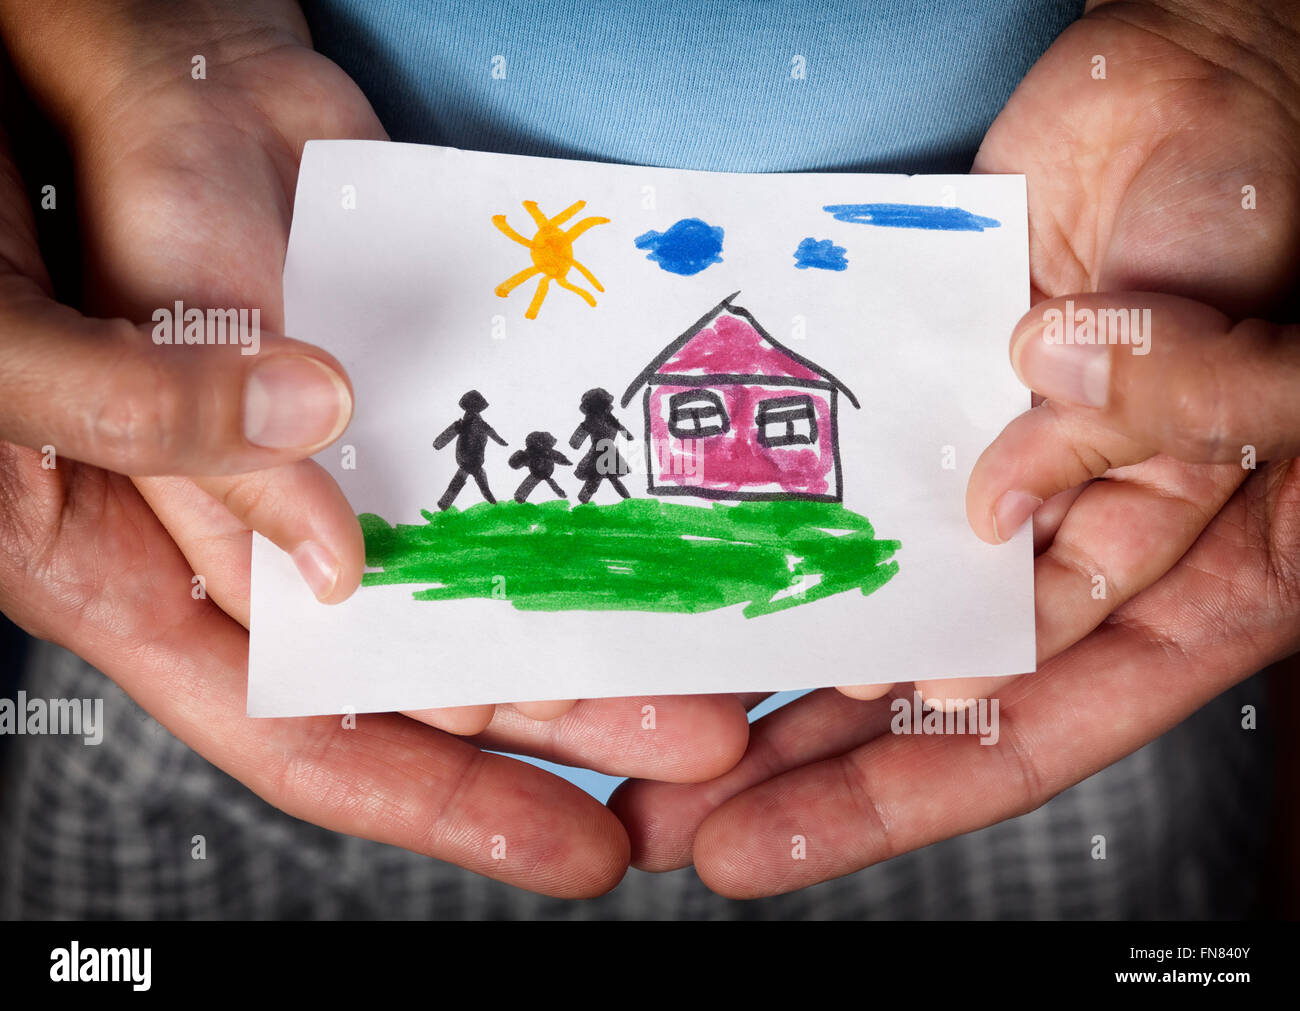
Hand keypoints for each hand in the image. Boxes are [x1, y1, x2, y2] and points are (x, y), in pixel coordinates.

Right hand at [0, 3, 749, 893]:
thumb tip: (332, 560)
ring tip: (695, 645)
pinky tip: (639, 522)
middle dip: (557, 711)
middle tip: (689, 737)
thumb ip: (174, 449)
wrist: (122, 66)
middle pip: (420, 669)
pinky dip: (555, 493)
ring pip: (468, 571)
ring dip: (578, 611)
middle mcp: (257, 539)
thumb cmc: (28, 225)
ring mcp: (335, 460)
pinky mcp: (389, 384)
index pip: (311, 736)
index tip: (577, 845)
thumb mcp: (40, 353)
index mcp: (141, 578)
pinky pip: (484, 462)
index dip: (446, 804)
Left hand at [609, 0, 1299, 892]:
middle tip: (683, 824)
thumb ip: (1156, 431)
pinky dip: (789, 541)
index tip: (778, 835)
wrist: (1196, 77)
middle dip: (808, 770)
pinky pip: (847, 490)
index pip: (1037, 723)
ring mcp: (991, 478)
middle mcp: (1073, 547)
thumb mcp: (1263, 349)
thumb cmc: (1265, 204)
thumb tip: (997, 506)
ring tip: (662, 745)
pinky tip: (707, 589)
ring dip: (777, 676)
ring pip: (875, 609)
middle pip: (932, 697)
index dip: (906, 789)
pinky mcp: (929, 408)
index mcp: (1186, 575)